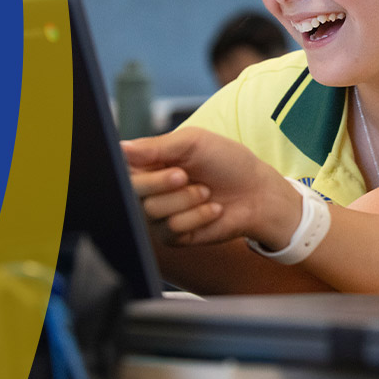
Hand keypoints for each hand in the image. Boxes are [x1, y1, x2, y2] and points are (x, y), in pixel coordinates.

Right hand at [123, 128, 304, 247]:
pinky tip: (213, 209)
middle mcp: (150, 189)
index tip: (160, 162)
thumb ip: (156, 147)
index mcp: (150, 162)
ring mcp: (160, 214)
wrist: (257, 193)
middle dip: (161, 182)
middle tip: (184, 175)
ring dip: (186, 199)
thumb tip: (121, 148)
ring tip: (206, 191)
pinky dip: (197, 216)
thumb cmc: (227, 162)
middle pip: (132, 190)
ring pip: (152, 211)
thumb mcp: (193, 143)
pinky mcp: (174, 236)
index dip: (135, 166)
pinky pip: (171, 229)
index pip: (122, 166)